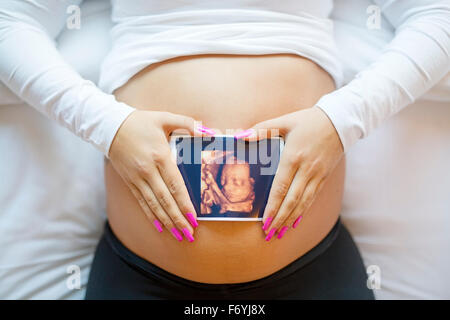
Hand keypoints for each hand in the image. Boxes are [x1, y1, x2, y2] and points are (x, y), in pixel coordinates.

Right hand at [108, 110, 211, 241]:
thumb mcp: (165, 117)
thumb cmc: (141, 122)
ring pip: (153, 205)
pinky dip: (151, 216)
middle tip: (189, 234)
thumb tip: (208, 130)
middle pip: (165, 200)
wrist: (110, 126)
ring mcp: (137, 179)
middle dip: (178, 219)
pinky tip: (160, 227)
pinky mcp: (130, 182)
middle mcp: (148, 171)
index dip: (185, 203)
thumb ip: (188, 123)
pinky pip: (142, 203)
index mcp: (160, 156)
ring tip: (178, 235)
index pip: (175, 185)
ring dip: (167, 222)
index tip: (194, 218)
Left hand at [241, 107, 343, 240]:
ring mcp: (317, 175)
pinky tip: (295, 221)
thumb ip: (262, 129)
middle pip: (292, 200)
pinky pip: (312, 198)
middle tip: (269, 234)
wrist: (340, 121)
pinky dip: (303, 212)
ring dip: (290, 220)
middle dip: (280, 219)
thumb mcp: (284, 121)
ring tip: (280, 233)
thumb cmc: (308, 120)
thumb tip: (241, 137)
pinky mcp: (324, 177)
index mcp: (293, 157)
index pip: (281, 187)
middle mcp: (306, 170)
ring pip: (303, 203)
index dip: (273, 206)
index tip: (265, 220)